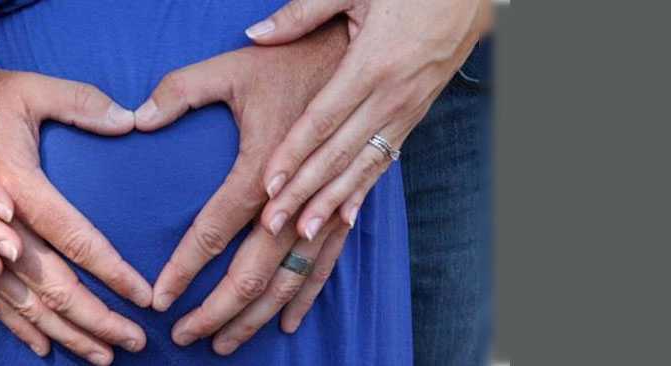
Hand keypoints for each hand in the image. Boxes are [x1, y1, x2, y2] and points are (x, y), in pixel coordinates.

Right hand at [0, 67, 147, 364]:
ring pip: (21, 301)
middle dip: (96, 318)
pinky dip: (17, 325)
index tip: (144, 297)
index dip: (111, 271)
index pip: (74, 238)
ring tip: (102, 354)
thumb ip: (82, 103)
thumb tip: (130, 120)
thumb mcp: (30, 88)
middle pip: (51, 284)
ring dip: (64, 332)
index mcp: (15, 183)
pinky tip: (43, 346)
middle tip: (135, 340)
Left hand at [135, 20, 356, 353]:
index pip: (214, 231)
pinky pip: (324, 266)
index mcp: (261, 169)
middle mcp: (293, 200)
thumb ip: (180, 91)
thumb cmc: (288, 63)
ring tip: (223, 343)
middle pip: (252, 272)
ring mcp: (321, 210)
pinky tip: (284, 324)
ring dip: (254, 316)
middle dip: (217, 311)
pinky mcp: (341, 210)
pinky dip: (303, 298)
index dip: (184, 268)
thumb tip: (138, 118)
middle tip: (184, 335)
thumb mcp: (230, 67)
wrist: (356, 60)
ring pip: (287, 280)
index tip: (160, 298)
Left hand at [245, 0, 492, 238]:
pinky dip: (363, 190)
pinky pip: (384, 161)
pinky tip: (345, 217)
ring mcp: (406, 111)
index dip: (293, 155)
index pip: (322, 121)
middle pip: (338, 154)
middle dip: (303, 193)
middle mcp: (390, 97)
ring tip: (302, 233)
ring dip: (330, 202)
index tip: (267, 184)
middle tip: (272, 224)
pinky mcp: (415, 116)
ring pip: (362, 166)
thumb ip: (303, 13)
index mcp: (371, 66)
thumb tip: (256, 34)